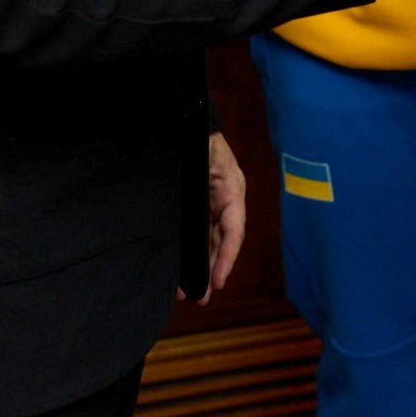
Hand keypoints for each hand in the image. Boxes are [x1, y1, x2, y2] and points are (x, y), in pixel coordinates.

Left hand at [187, 131, 244, 304]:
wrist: (181, 117)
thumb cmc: (196, 133)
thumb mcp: (204, 154)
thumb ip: (207, 178)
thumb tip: (210, 212)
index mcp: (232, 187)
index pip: (234, 229)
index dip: (228, 256)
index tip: (218, 280)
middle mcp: (223, 199)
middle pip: (221, 242)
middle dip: (211, 270)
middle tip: (200, 299)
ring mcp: (209, 203)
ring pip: (208, 241)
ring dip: (200, 266)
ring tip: (187, 293)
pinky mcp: (195, 206)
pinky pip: (196, 233)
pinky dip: (192, 252)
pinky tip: (181, 269)